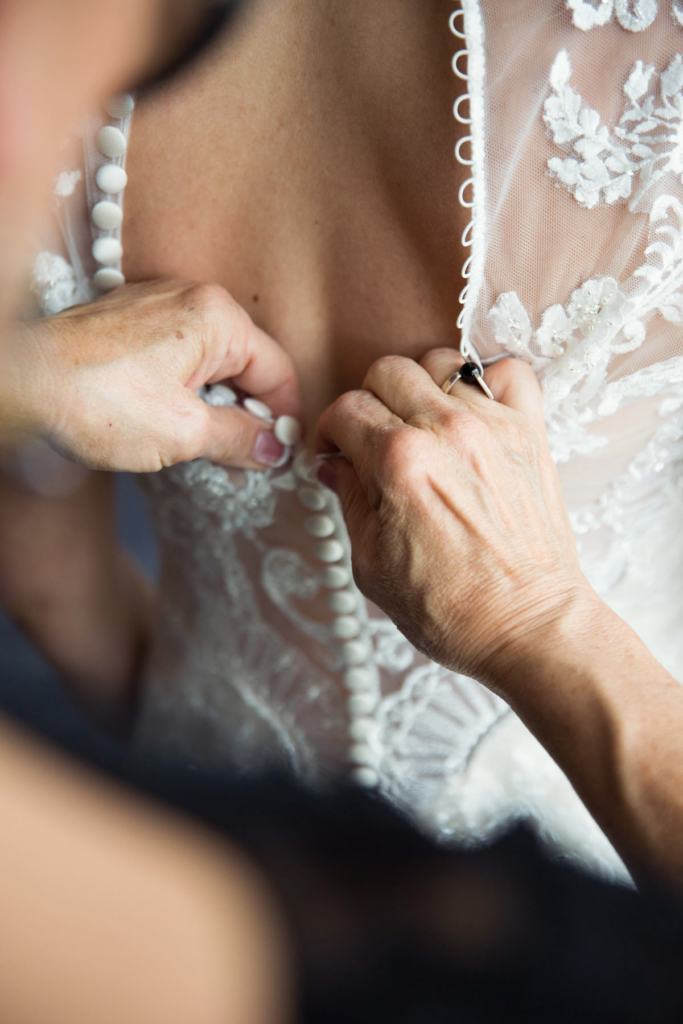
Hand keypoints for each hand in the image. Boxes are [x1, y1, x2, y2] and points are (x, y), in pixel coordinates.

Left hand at [4, 279, 301, 471]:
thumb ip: (240, 439)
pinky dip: (186, 393)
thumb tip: (273, 449)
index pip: (277, 370)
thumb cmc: (96, 400)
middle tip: (245, 466)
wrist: (19, 383)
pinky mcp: (131, 323)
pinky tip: (175, 427)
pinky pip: (178, 358)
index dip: (286, 420)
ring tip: (207, 453)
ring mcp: (158, 307)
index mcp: (217, 316)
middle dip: (249, 417)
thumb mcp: (183, 432)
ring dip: (216, 409)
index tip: (282, 457)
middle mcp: (191, 299)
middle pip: (246, 366)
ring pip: (211, 364)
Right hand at [316, 350, 595, 690]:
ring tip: (423, 425)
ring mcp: (493, 428)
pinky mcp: (530, 434)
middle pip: (388, 371)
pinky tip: (475, 412)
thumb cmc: (455, 610)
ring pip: (440, 364)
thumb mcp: (372, 566)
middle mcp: (446, 432)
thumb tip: (336, 467)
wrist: (530, 627)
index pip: (346, 409)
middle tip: (373, 438)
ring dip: (422, 388)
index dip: (331, 432)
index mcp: (399, 463)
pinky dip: (489, 381)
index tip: (336, 451)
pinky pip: (510, 372)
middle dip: (369, 401)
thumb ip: (350, 502)